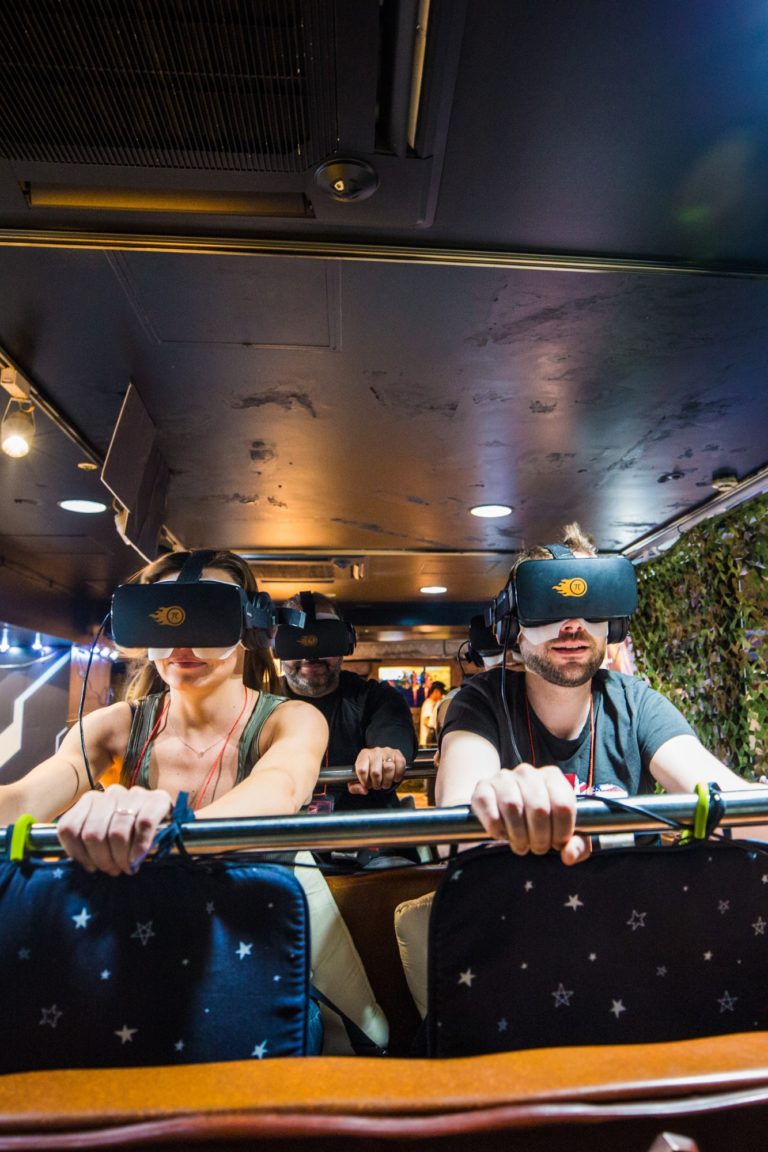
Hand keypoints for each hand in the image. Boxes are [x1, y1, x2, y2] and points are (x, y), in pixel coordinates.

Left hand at [56, 784, 172, 875]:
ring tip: (127, 868)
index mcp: (91, 800)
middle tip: (113, 871)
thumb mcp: (105, 835)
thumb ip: (88, 843)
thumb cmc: (131, 833)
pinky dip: (139, 847)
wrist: (168, 820)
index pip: (70, 827)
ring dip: (121, 857)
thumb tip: (81, 864)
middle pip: (93, 833)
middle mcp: (111, 793)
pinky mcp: (158, 799)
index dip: (77, 853)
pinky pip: (144, 825)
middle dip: (102, 859)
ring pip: (117, 832)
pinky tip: (138, 859)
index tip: (91, 868)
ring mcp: (135, 794)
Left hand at [348, 747, 406, 793]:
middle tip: (377, 785)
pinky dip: (398, 776)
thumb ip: (355, 787)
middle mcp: (375, 751)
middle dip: (377, 784)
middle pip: (375, 772)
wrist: (381, 762)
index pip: (362, 770)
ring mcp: (387, 752)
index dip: (365, 781)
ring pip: (388, 769)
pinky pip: (400, 766)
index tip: (367, 785)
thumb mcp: (357, 779)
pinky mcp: (397, 754)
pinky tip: (394, 778)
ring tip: (385, 783)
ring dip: (387, 781)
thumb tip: (364, 790)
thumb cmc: (369, 772)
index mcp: (363, 755)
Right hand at [470, 763, 590, 864]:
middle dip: (540, 838)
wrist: (501, 807)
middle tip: (537, 848)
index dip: (561, 832)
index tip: (557, 843)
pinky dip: (497, 830)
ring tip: (521, 844)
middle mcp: (528, 772)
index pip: (563, 806)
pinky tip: (502, 835)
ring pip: (513, 807)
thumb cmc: (540, 822)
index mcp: (553, 777)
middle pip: (539, 809)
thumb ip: (577, 846)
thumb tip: (569, 855)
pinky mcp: (483, 788)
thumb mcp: (564, 833)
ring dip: (518, 836)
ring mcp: (504, 777)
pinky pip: (489, 810)